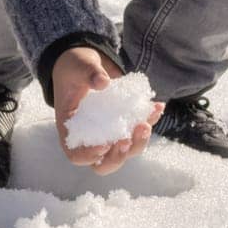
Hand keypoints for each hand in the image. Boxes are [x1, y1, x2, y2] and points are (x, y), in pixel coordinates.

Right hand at [52, 47, 163, 174]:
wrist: (87, 64)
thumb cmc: (75, 67)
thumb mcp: (78, 66)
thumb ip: (89, 73)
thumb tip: (102, 82)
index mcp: (71, 128)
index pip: (76, 154)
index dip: (90, 155)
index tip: (105, 145)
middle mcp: (90, 137)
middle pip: (104, 163)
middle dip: (119, 156)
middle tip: (128, 139)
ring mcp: (109, 133)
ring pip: (125, 151)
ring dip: (138, 142)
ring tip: (146, 124)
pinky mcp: (125, 124)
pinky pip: (138, 130)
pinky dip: (149, 120)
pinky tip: (157, 106)